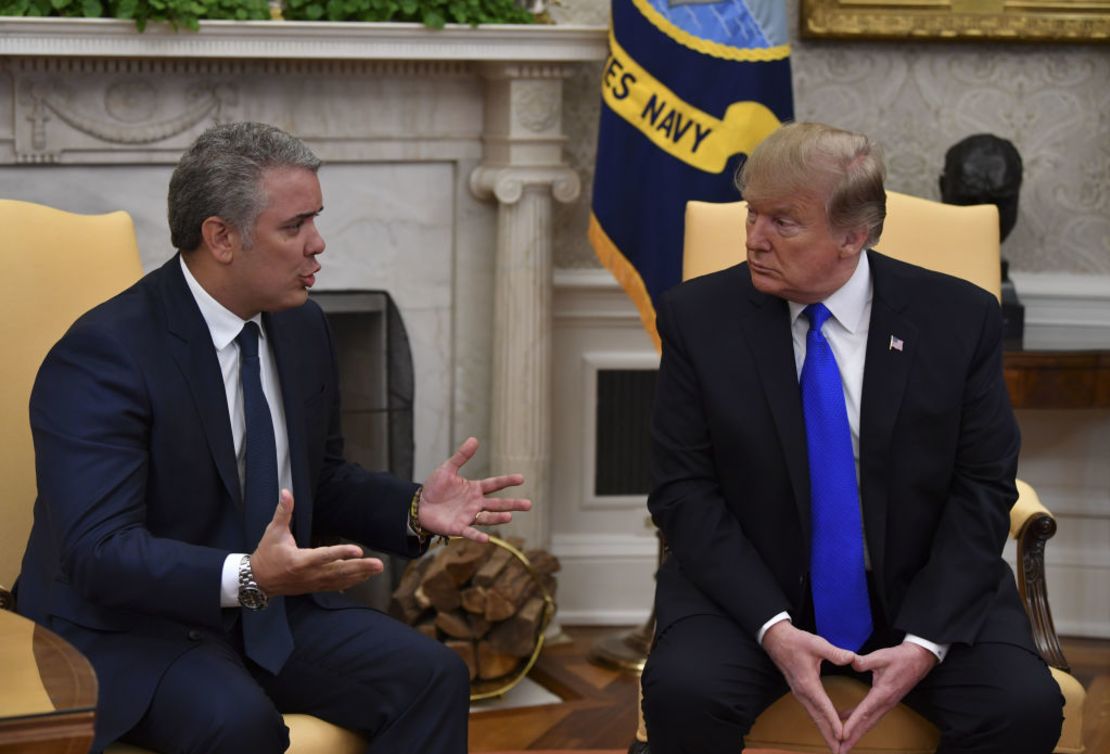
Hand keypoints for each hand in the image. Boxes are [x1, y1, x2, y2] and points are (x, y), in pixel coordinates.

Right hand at [251, 489, 383, 595]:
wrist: (257, 580)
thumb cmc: (267, 554)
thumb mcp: (273, 531)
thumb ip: (283, 511)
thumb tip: (286, 492)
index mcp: (300, 560)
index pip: (324, 556)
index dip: (341, 553)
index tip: (358, 550)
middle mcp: (310, 574)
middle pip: (339, 571)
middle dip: (360, 567)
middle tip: (379, 564)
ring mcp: (313, 582)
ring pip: (340, 580)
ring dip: (360, 574)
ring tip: (377, 568)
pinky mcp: (314, 586)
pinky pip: (336, 585)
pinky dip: (351, 581)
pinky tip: (364, 577)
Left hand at [418, 437, 531, 543]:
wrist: (419, 505)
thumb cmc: (435, 487)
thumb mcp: (447, 469)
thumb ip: (461, 456)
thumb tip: (474, 439)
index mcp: (474, 489)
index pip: (494, 484)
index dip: (507, 481)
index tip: (521, 478)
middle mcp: (475, 504)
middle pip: (497, 504)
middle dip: (512, 504)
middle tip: (529, 504)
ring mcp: (468, 516)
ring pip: (487, 517)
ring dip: (498, 518)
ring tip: (509, 517)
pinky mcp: (458, 528)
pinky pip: (470, 532)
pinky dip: (477, 535)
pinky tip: (486, 539)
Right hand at [762, 621, 855, 753]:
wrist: (776, 640)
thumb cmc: (796, 641)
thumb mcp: (817, 643)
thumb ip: (835, 652)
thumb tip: (851, 658)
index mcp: (808, 683)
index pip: (823, 706)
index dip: (833, 722)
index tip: (842, 736)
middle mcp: (803, 692)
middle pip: (817, 718)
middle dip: (829, 736)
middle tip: (839, 752)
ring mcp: (800, 693)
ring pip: (814, 717)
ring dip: (825, 731)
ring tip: (836, 745)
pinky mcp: (800, 691)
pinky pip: (812, 710)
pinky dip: (821, 721)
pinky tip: (829, 725)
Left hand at [838, 643, 936, 751]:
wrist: (919, 658)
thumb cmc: (901, 658)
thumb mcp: (881, 657)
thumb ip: (864, 661)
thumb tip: (851, 662)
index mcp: (882, 693)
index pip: (865, 711)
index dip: (853, 724)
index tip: (842, 735)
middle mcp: (885, 703)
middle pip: (866, 724)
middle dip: (853, 738)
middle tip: (840, 750)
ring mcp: (886, 704)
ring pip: (869, 722)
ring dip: (856, 733)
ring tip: (842, 743)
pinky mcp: (885, 701)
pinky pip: (870, 714)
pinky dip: (858, 720)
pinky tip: (846, 720)